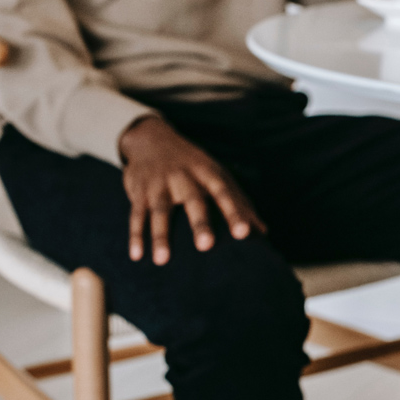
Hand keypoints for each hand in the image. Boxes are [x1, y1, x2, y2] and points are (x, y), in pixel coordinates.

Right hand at [118, 116, 265, 264]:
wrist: (153, 139)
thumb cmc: (195, 165)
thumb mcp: (219, 176)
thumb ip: (240, 203)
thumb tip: (263, 232)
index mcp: (208, 173)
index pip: (225, 193)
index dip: (235, 212)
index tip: (245, 233)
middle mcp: (184, 177)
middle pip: (193, 200)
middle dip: (200, 223)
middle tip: (206, 246)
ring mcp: (160, 184)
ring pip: (160, 210)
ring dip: (160, 235)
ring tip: (162, 261)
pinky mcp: (139, 192)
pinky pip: (136, 214)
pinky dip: (135, 235)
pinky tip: (137, 256)